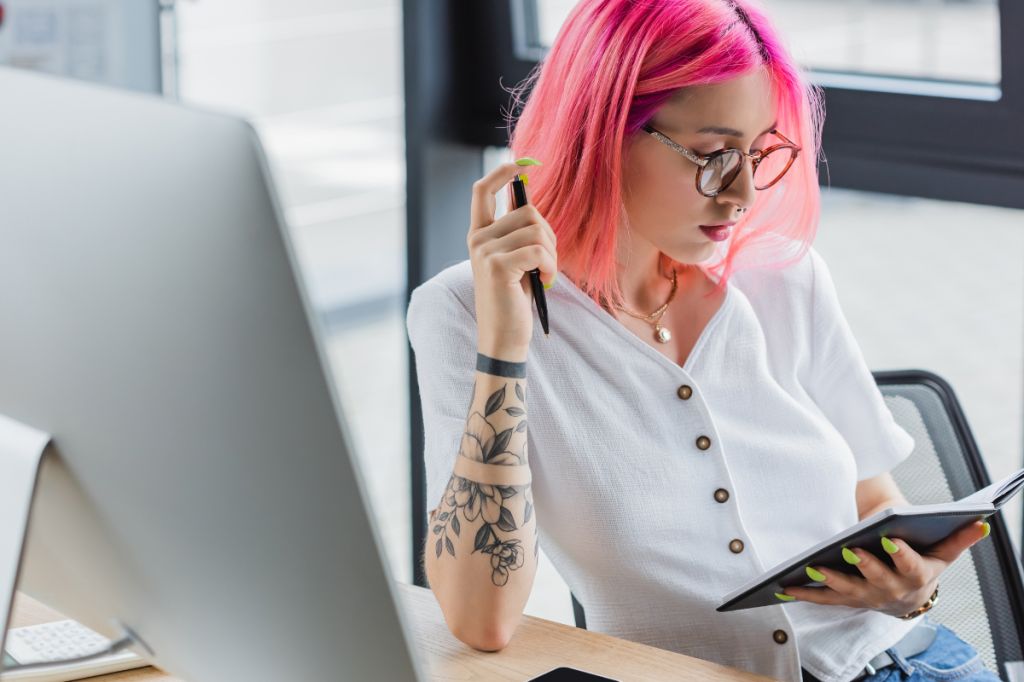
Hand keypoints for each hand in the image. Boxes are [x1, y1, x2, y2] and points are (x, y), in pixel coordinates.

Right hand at [467, 159, 556, 357]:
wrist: (504, 338)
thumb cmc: (514, 300)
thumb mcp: (516, 259)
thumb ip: (518, 229)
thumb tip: (527, 189)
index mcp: (479, 234)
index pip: (482, 189)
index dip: (502, 171)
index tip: (521, 162)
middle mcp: (477, 239)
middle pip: (527, 211)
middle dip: (548, 234)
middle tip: (547, 262)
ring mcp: (484, 251)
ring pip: (536, 230)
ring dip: (552, 254)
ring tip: (545, 275)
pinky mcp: (497, 266)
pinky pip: (539, 250)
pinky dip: (550, 266)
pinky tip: (545, 282)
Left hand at [779, 520, 990, 616]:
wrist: (910, 591)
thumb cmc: (923, 559)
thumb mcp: (942, 548)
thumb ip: (957, 535)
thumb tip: (980, 519)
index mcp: (917, 575)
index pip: (911, 564)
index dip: (901, 554)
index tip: (889, 539)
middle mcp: (892, 591)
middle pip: (877, 579)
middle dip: (864, 565)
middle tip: (849, 550)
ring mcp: (868, 598)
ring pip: (848, 591)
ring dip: (829, 581)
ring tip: (811, 568)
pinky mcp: (847, 600)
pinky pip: (824, 599)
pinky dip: (805, 594)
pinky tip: (784, 585)